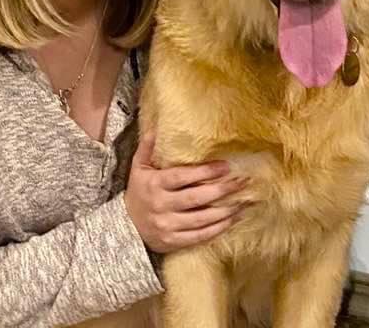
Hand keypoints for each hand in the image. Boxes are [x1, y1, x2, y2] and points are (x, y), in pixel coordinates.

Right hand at [124, 133, 248, 253]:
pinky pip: (199, 237)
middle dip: (222, 190)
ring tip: (244, 202)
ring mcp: (167, 226)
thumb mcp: (138, 167)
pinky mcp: (173, 242)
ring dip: (225, 212)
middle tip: (242, 181)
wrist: (124, 227)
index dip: (205, 172)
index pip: (183, 177)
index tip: (226, 166)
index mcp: (155, 184)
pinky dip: (218, 229)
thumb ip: (147, 147)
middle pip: (196, 198)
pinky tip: (232, 220)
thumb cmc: (138, 192)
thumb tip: (156, 126)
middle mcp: (162, 206)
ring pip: (201, 220)